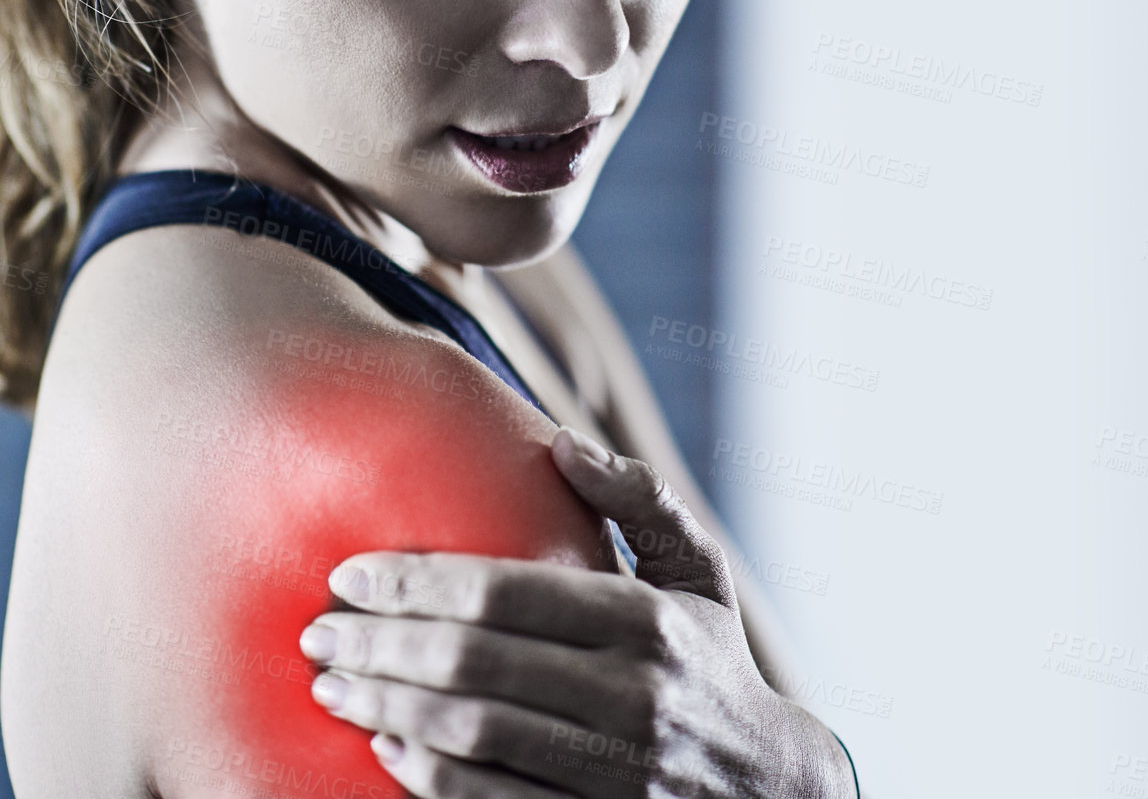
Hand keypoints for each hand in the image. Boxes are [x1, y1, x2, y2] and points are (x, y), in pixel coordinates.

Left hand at [298, 426, 856, 797]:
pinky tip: (383, 746)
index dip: (418, 582)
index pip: (508, 592)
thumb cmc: (712, 658)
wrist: (770, 787)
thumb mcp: (699, 569)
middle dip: (381, 647)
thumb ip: (638, 499)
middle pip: (475, 666)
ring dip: (386, 710)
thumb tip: (564, 442)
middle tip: (317, 632)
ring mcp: (614, 773)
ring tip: (331, 687)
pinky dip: (428, 779)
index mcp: (648, 619)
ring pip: (472, 738)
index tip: (350, 574)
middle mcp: (632, 696)